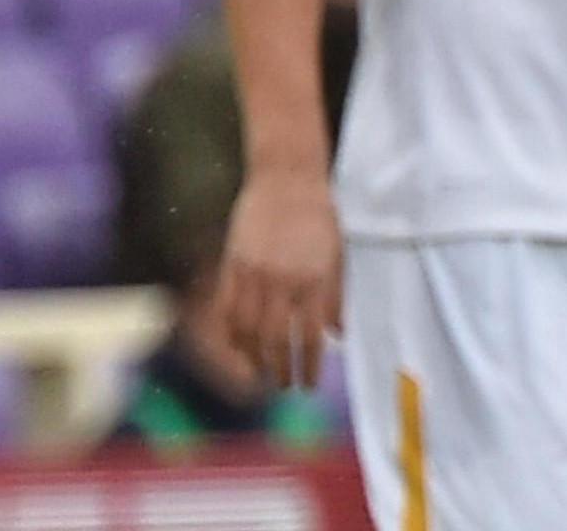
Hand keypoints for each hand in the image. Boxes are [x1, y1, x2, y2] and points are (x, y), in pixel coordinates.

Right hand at [214, 166, 344, 388]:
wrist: (286, 179)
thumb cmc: (319, 216)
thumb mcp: (337, 255)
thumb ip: (336, 298)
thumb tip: (338, 336)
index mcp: (314, 280)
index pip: (311, 337)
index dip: (308, 366)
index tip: (307, 386)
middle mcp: (283, 281)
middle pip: (276, 340)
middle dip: (280, 370)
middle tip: (284, 386)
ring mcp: (254, 273)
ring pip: (248, 330)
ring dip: (253, 358)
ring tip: (260, 375)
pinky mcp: (233, 264)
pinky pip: (227, 309)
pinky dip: (230, 333)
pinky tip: (237, 347)